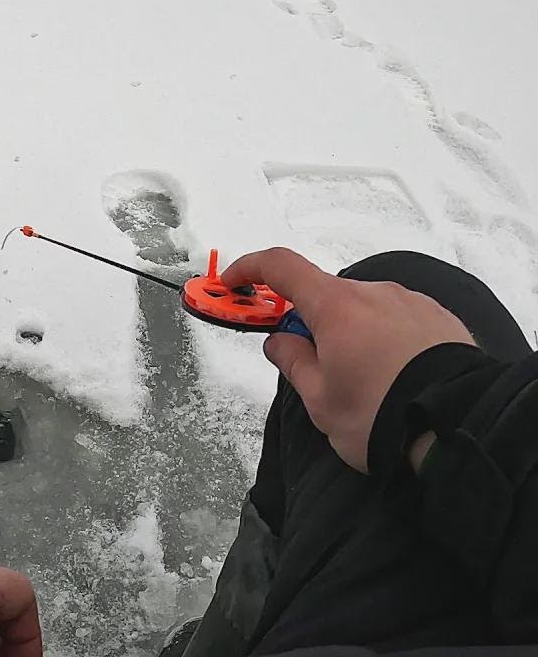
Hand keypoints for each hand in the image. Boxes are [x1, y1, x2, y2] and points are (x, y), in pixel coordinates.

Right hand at [222, 248, 474, 472]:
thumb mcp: (320, 400)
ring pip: (364, 308)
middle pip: (326, 295)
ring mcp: (411, 302)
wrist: (461, 426)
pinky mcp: (440, 318)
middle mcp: (374, 292)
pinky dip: (383, 338)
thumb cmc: (380, 415)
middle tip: (309, 366)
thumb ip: (293, 363)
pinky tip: (392, 375)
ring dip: (349, 332)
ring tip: (361, 382)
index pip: (280, 267)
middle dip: (309, 323)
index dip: (249, 269)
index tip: (233, 283)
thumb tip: (280, 341)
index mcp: (336, 307)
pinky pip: (397, 319)